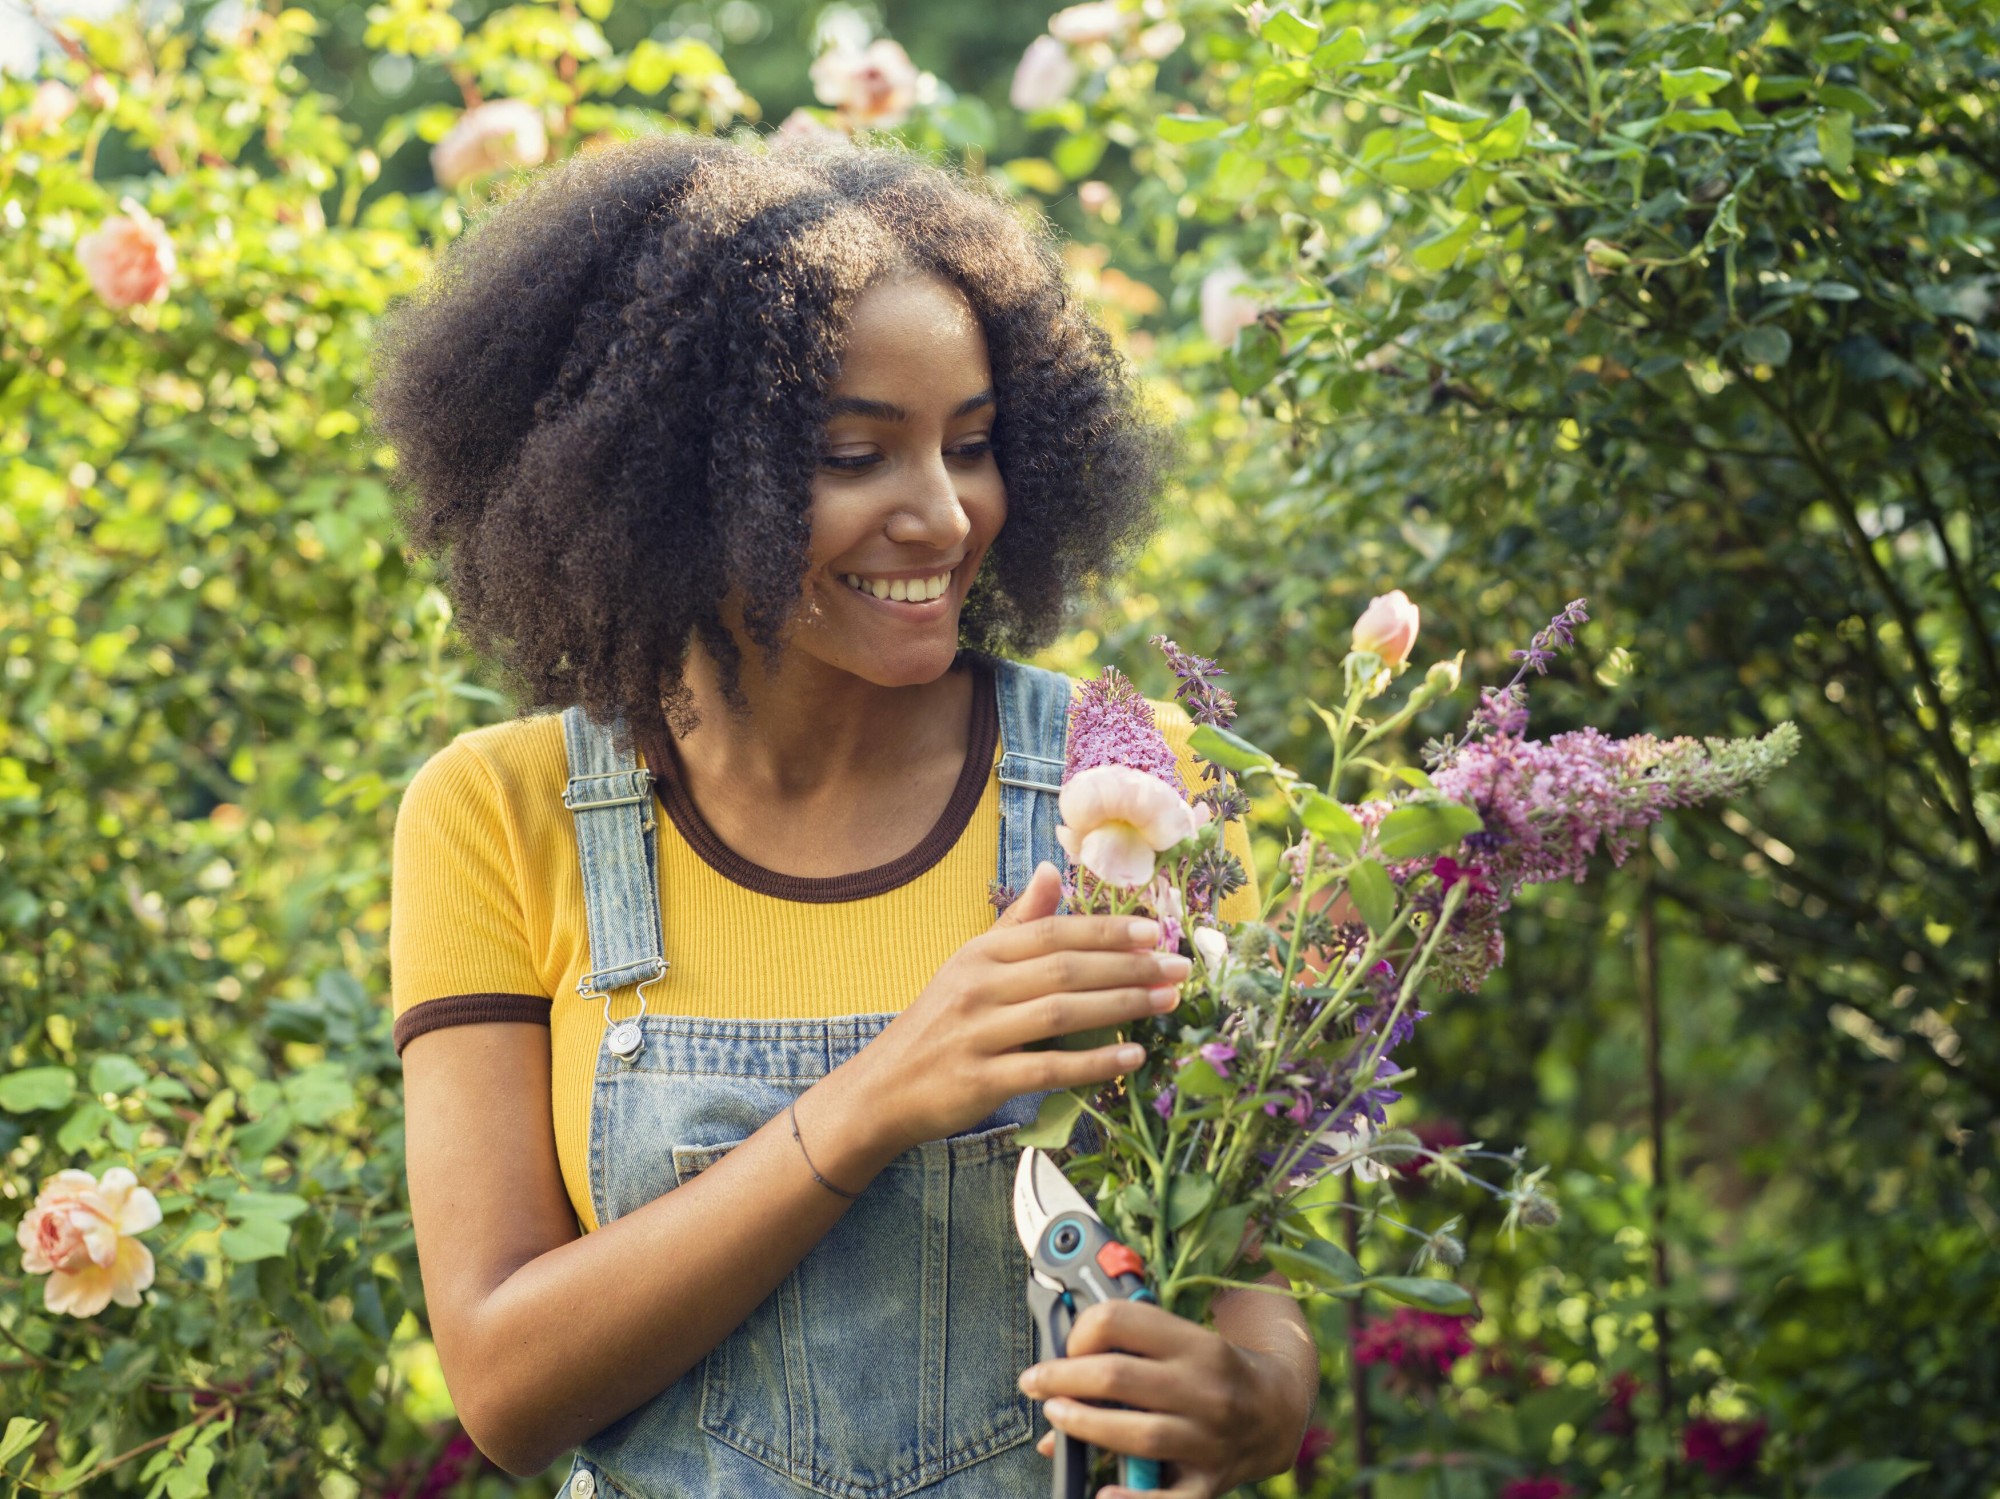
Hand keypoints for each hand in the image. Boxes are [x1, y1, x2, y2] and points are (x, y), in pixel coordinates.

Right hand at [856, 861, 1190, 1153]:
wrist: (883, 1088)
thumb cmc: (938, 1024)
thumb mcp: (969, 965)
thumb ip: (1015, 922)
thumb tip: (1051, 871)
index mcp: (981, 954)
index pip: (1054, 932)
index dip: (1107, 931)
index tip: (1156, 933)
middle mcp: (979, 987)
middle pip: (1066, 969)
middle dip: (1129, 967)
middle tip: (1179, 969)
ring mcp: (978, 1034)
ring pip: (1062, 1013)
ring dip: (1122, 1005)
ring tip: (1166, 1003)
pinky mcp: (981, 1080)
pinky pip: (1048, 1069)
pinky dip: (1094, 1063)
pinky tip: (1132, 1058)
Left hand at [1018, 1298, 1302, 1498]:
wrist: (1280, 1410)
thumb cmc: (1216, 1369)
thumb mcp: (1184, 1341)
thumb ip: (1129, 1348)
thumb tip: (1064, 1371)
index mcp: (1197, 1343)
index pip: (1122, 1321)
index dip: (1082, 1330)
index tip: (1068, 1344)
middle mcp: (1205, 1388)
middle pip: (1118, 1377)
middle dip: (1063, 1378)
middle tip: (1035, 1382)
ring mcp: (1210, 1438)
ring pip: (1137, 1433)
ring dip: (1085, 1425)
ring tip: (1056, 1418)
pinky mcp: (1211, 1481)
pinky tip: (1102, 1494)